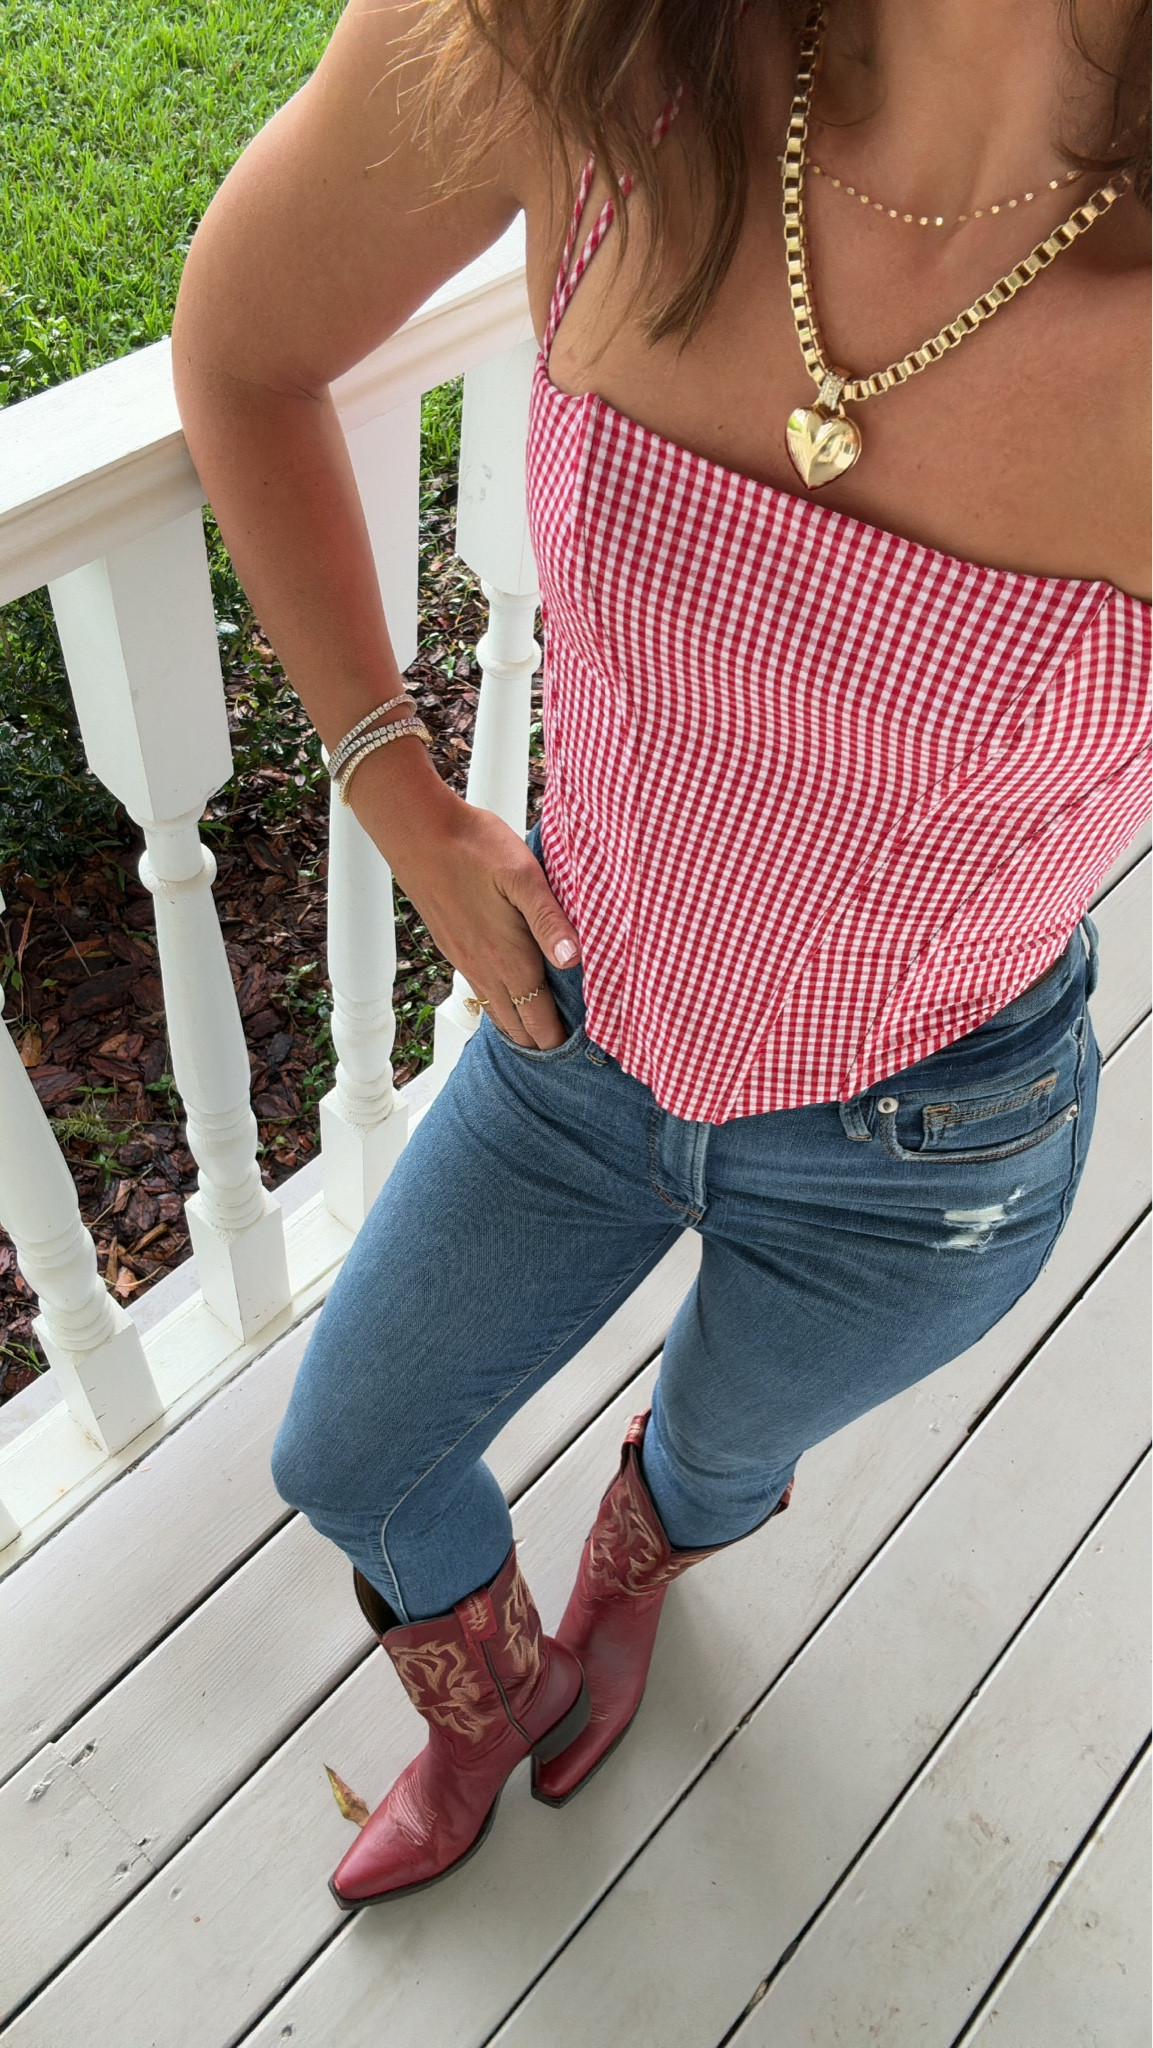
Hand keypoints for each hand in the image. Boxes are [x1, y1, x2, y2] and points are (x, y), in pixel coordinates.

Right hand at [386, 795, 581, 1048]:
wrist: (417, 832)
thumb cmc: (475, 846)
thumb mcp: (524, 876)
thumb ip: (550, 921)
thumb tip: (573, 962)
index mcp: (508, 956)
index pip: (538, 1016)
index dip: (557, 1038)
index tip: (581, 1052)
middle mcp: (484, 967)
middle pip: (516, 1024)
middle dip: (541, 1041)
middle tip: (566, 1051)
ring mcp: (464, 959)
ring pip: (495, 1011)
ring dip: (518, 1026)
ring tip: (540, 1036)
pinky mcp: (452, 946)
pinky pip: (479, 991)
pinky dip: (499, 1006)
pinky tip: (507, 997)